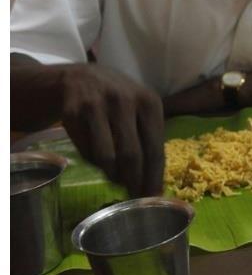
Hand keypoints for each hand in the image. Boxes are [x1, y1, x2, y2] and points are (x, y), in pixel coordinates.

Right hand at [58, 65, 164, 196]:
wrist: (81, 78)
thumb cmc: (120, 99)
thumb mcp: (141, 109)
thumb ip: (149, 138)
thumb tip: (154, 181)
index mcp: (149, 102)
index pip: (155, 148)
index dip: (154, 176)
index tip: (153, 196)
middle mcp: (124, 101)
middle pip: (132, 155)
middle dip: (134, 181)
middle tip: (134, 196)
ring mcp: (97, 106)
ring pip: (106, 156)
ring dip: (112, 174)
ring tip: (116, 179)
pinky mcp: (73, 113)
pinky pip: (85, 150)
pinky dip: (93, 161)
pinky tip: (98, 161)